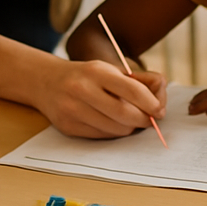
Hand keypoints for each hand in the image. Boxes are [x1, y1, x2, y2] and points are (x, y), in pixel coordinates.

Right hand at [37, 59, 166, 137]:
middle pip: (124, 113)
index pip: (132, 89)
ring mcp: (72, 109)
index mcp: (96, 71)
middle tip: (149, 120)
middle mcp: (81, 89)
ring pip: (114, 129)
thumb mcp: (108, 69)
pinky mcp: (68, 126)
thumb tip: (159, 103)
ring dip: (129, 128)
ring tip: (130, 120)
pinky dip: (113, 132)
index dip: (150, 102)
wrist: (46, 81)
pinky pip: (101, 136)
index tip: (159, 109)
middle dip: (143, 120)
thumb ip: (136, 82)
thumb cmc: (87, 76)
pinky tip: (112, 123)